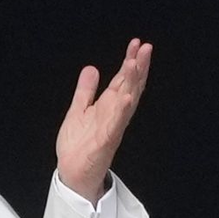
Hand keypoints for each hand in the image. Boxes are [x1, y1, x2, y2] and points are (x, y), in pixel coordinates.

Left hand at [55, 37, 151, 204]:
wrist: (73, 172)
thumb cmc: (78, 145)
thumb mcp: (78, 110)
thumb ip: (86, 91)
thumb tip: (91, 68)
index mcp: (108, 107)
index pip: (123, 80)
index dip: (130, 62)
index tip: (136, 44)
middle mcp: (114, 115)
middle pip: (130, 87)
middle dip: (138, 67)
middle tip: (145, 48)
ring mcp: (112, 127)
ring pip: (126, 102)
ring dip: (132, 83)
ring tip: (135, 64)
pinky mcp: (105, 141)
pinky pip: (115, 124)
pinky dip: (122, 111)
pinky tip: (128, 98)